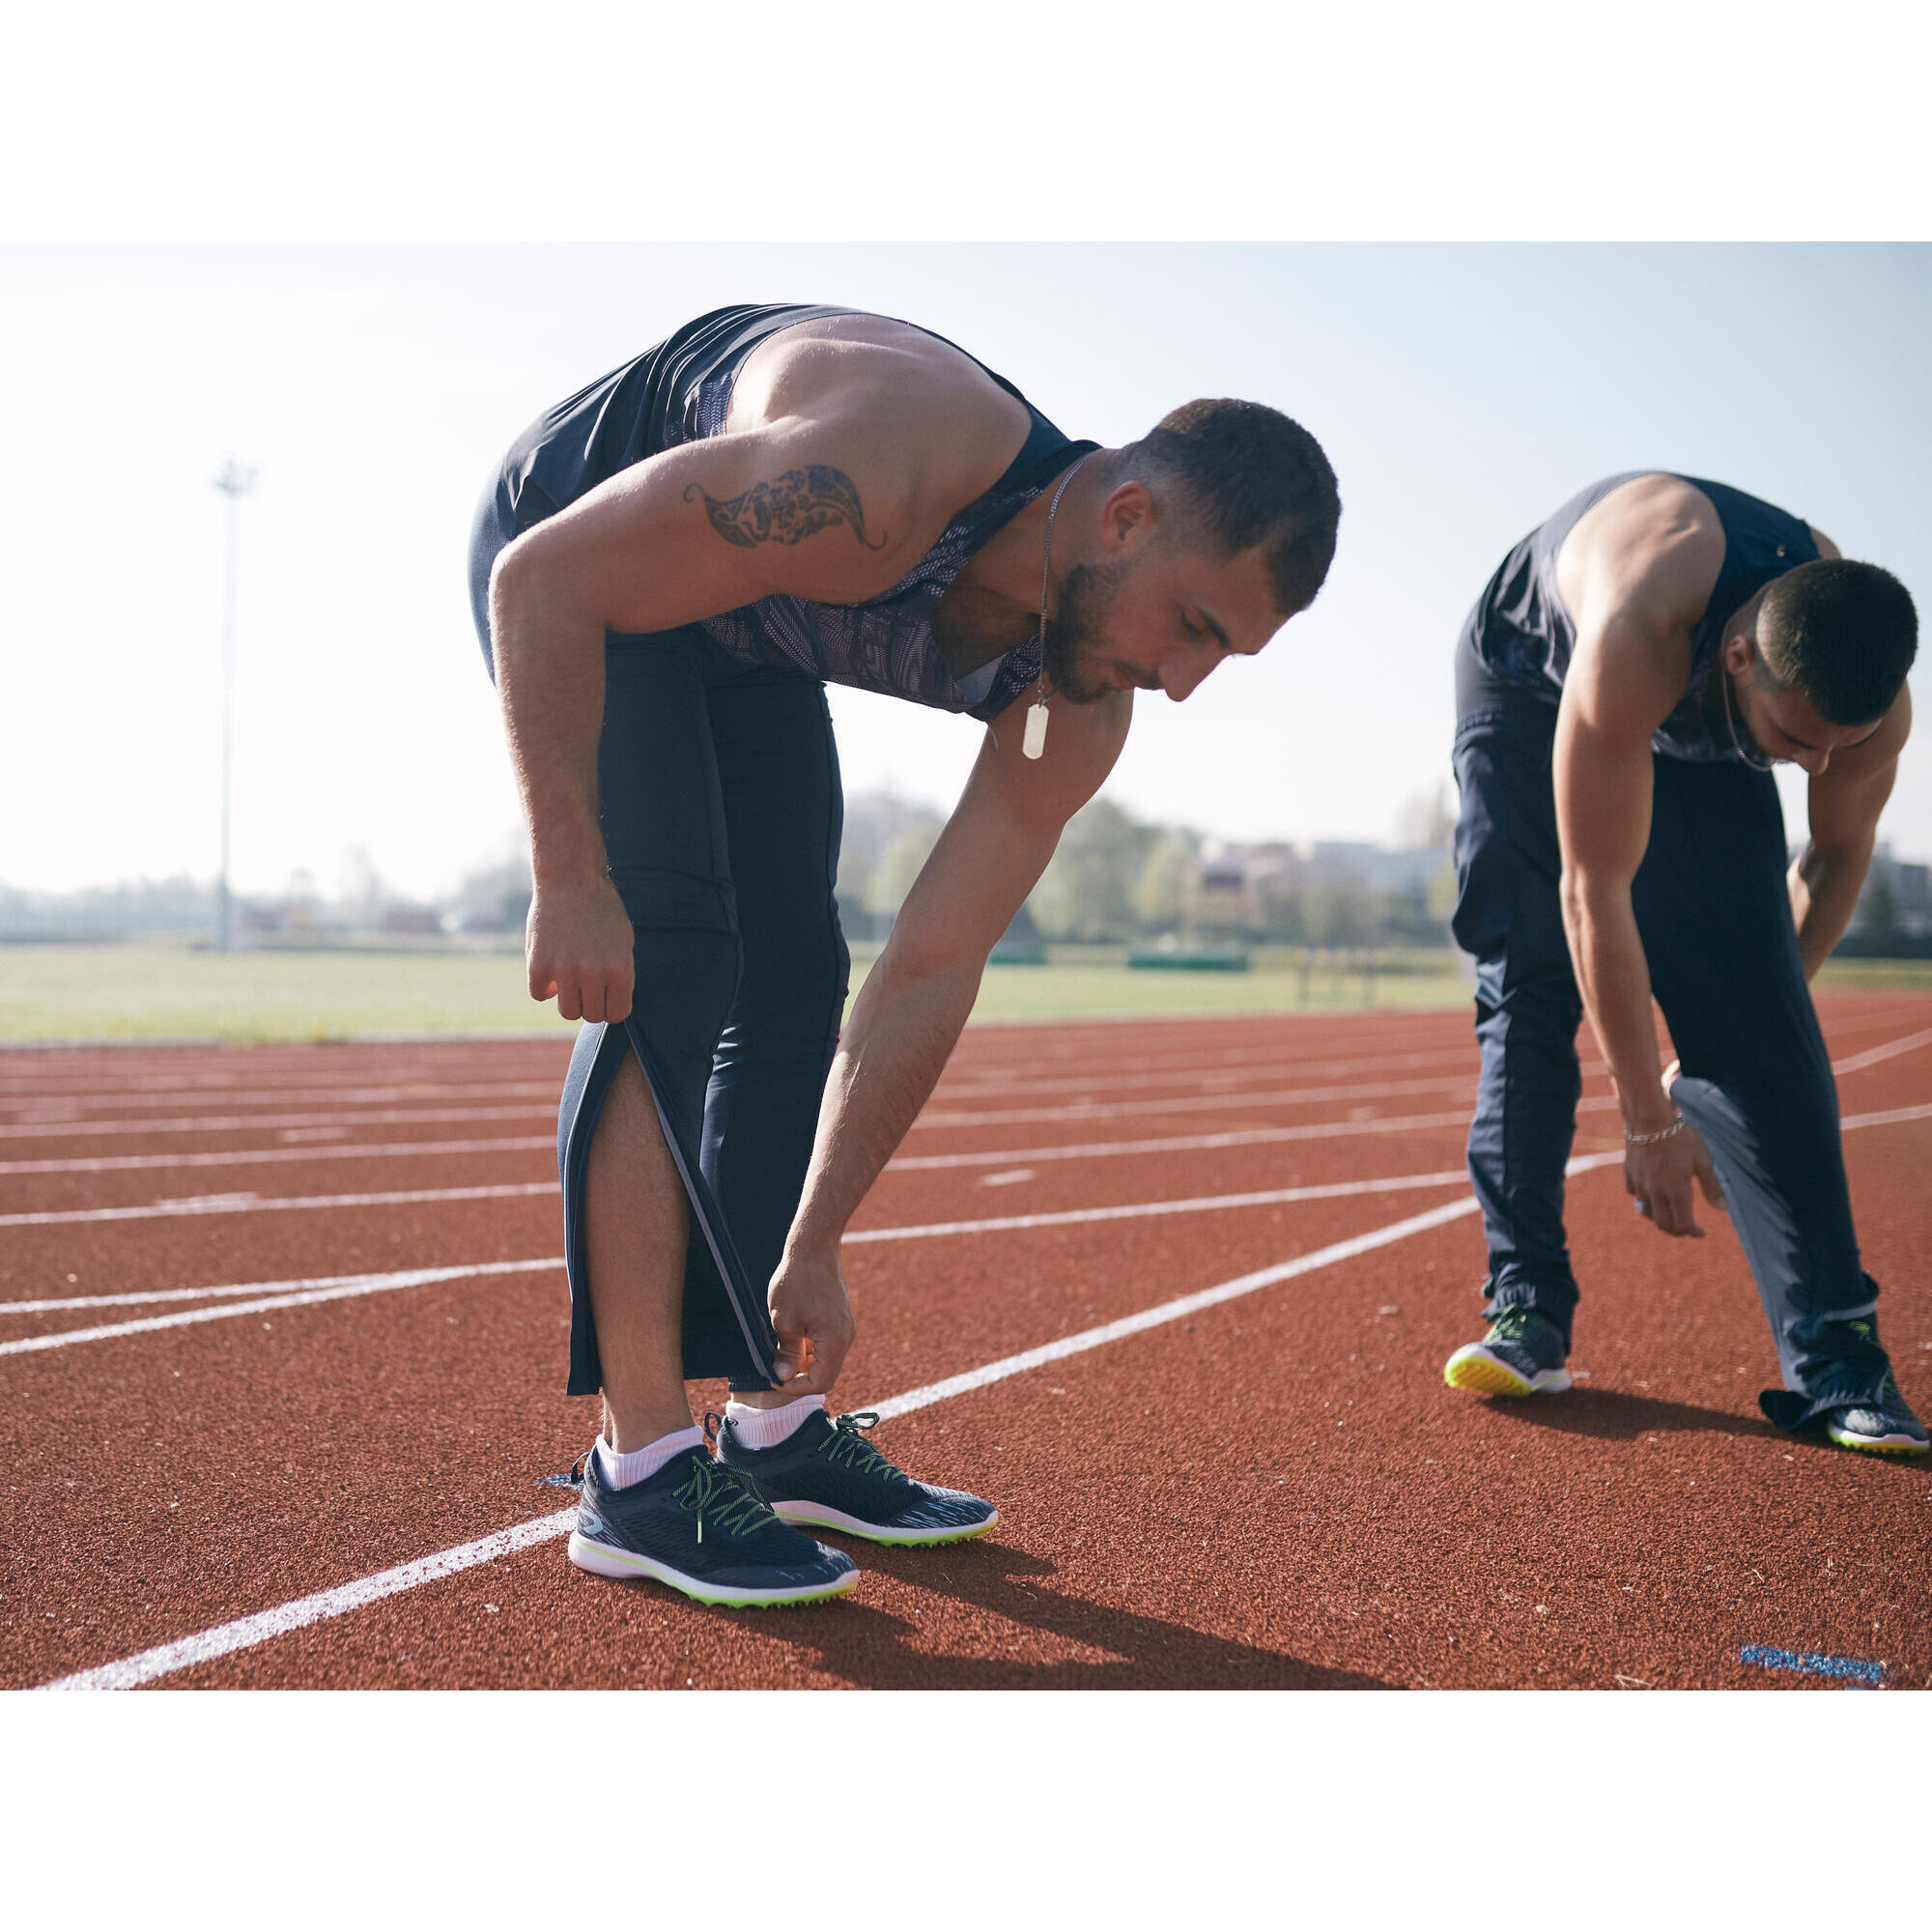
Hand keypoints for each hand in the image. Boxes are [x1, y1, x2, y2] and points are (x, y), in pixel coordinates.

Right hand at [526, 874, 635, 1022]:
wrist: (571, 878)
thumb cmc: (601, 909)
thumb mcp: (623, 941)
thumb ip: (619, 974)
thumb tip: (610, 1005)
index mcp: (621, 969)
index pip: (617, 1014)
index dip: (611, 1006)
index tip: (605, 995)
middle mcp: (594, 974)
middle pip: (592, 1015)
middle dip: (591, 1002)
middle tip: (587, 982)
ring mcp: (565, 971)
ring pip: (567, 1011)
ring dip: (569, 998)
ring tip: (570, 976)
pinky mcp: (538, 964)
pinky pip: (539, 994)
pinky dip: (544, 985)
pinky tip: (550, 966)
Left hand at [766, 1245, 855, 1395]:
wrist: (814, 1247)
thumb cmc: (797, 1280)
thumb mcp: (784, 1320)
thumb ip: (787, 1353)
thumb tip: (784, 1377)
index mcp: (835, 1341)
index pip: (820, 1383)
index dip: (795, 1388)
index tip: (774, 1379)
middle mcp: (845, 1337)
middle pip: (825, 1374)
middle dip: (799, 1377)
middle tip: (775, 1370)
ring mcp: (844, 1328)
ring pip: (824, 1359)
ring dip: (803, 1362)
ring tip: (779, 1351)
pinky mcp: (838, 1319)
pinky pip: (825, 1344)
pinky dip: (808, 1348)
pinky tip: (790, 1336)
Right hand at [1624, 1114, 1724, 1237]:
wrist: (1649, 1118)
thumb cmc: (1680, 1137)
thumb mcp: (1703, 1160)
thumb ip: (1712, 1187)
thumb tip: (1723, 1209)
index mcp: (1677, 1191)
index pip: (1683, 1224)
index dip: (1693, 1232)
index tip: (1701, 1232)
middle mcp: (1656, 1192)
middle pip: (1663, 1224)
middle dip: (1676, 1231)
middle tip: (1686, 1229)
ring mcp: (1640, 1184)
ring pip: (1646, 1211)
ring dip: (1658, 1216)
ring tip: (1668, 1213)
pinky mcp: (1629, 1174)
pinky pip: (1635, 1193)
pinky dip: (1643, 1198)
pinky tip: (1651, 1191)